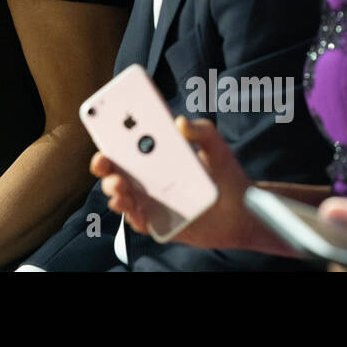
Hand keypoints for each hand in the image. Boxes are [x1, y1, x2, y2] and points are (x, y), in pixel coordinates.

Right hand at [93, 116, 253, 249]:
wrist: (244, 211)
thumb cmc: (226, 175)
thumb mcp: (216, 147)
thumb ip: (202, 131)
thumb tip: (181, 122)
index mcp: (156, 158)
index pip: (126, 147)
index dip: (110, 139)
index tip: (102, 131)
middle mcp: (149, 179)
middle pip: (116, 172)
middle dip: (104, 166)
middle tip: (102, 161)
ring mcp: (152, 202)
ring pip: (123, 197)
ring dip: (114, 191)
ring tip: (118, 186)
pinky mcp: (160, 224)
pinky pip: (140, 222)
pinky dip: (133, 217)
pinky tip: (134, 210)